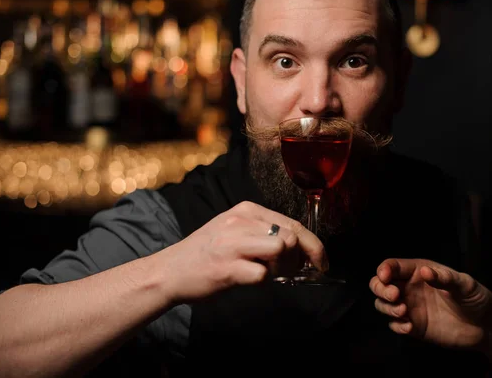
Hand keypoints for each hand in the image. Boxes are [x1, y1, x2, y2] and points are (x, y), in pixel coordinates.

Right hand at [157, 201, 326, 303]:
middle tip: (293, 273)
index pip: (293, 223)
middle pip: (292, 236)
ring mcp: (233, 244)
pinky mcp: (227, 268)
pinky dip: (263, 281)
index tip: (321, 261)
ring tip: (269, 275)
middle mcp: (241, 222)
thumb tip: (302, 248)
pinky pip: (262, 275)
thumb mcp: (235, 231)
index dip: (314, 245)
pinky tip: (250, 280)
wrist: (170, 271)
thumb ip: (265, 233)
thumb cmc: (206, 254)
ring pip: (282, 249)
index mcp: (246, 210)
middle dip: (302, 259)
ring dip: (283, 269)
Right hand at [369, 258, 491, 349]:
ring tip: (403, 312)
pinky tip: (409, 327)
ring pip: (383, 304)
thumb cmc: (477, 298)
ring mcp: (410, 307)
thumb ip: (445, 278)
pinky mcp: (413, 326)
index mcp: (420, 271)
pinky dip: (396, 326)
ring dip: (386, 307)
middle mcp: (410, 288)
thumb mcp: (465, 284)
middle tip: (394, 296)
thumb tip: (425, 272)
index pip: (393, 266)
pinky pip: (394, 325)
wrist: (487, 327)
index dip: (385, 269)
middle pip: (380, 284)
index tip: (386, 277)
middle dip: (380, 288)